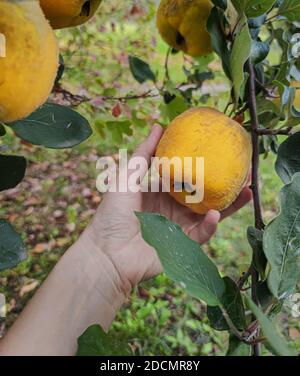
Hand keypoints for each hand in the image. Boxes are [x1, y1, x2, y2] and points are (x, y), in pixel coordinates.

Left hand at [86, 125, 251, 293]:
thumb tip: (159, 126)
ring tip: (247, 190)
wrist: (106, 253)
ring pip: (209, 214)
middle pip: (203, 195)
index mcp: (160, 192)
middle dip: (223, 184)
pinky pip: (201, 234)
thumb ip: (144, 153)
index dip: (202, 166)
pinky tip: (216, 214)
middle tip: (243, 171)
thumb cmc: (112, 214)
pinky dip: (209, 225)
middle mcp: (172, 209)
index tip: (220, 152)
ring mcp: (179, 228)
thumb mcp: (127, 177)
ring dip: (229, 204)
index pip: (186, 176)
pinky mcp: (182, 246)